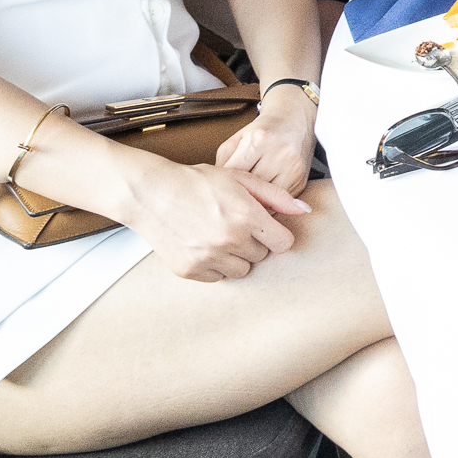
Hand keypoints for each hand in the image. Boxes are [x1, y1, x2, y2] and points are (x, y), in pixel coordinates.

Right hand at [125, 159, 309, 282]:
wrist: (152, 194)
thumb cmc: (199, 182)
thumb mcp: (242, 179)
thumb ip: (276, 196)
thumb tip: (305, 211)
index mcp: (246, 217)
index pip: (283, 243)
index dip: (277, 234)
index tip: (266, 227)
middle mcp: (229, 241)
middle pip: (261, 256)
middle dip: (255, 242)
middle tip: (237, 225)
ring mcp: (208, 258)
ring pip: (241, 270)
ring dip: (237, 256)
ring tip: (221, 235)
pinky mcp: (189, 271)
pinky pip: (217, 277)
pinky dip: (215, 265)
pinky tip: (204, 244)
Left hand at [217, 89, 317, 195]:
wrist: (294, 120)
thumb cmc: (262, 131)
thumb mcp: (237, 139)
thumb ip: (223, 162)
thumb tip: (216, 189)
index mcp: (258, 139)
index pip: (234, 173)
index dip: (224, 184)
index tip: (219, 189)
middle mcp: (278, 153)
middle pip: (250, 187)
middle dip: (239, 193)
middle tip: (230, 198)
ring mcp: (292, 168)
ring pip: (264, 198)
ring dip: (253, 201)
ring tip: (245, 199)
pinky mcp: (300, 180)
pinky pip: (277, 201)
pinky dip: (268, 202)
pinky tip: (261, 197)